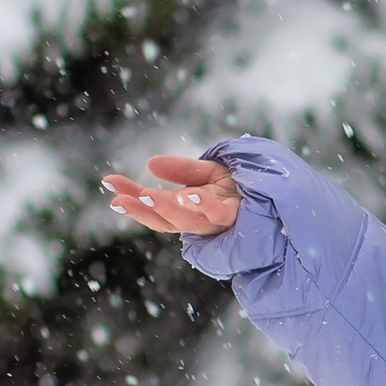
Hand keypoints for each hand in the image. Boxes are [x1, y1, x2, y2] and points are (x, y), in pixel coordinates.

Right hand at [102, 152, 242, 237]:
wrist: (278, 189)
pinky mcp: (237, 215)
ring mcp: (217, 221)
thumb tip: (151, 163)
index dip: (130, 199)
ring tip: (148, 195)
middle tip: (120, 199)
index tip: (107, 183)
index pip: (153, 208)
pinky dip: (203, 204)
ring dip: (168, 208)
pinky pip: (218, 213)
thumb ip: (182, 170)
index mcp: (187, 212)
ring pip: (188, 220)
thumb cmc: (240, 185)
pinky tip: (189, 193)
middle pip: (166, 220)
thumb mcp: (208, 172)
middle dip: (142, 210)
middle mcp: (199, 221)